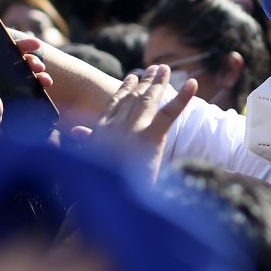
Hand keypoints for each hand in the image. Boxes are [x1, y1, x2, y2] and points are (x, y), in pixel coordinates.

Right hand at [71, 65, 194, 182]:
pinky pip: (170, 112)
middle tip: (156, 68)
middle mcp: (115, 125)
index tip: (132, 76)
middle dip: (145, 81)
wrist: (108, 202)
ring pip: (149, 99)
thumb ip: (87, 141)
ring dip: (158, 82)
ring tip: (165, 69)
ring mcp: (133, 129)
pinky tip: (193, 83)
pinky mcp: (151, 136)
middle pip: (134, 97)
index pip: (116, 103)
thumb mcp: (90, 160)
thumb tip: (77, 129)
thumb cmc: (100, 186)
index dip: (125, 88)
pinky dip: (184, 97)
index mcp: (101, 130)